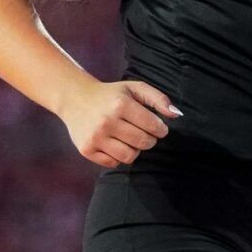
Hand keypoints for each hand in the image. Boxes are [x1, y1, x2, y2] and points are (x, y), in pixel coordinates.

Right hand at [58, 78, 179, 168]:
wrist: (75, 99)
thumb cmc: (110, 95)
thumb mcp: (134, 88)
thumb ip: (158, 98)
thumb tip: (177, 114)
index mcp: (120, 105)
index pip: (153, 126)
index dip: (160, 129)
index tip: (158, 128)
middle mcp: (107, 121)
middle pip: (143, 143)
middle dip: (149, 140)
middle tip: (143, 133)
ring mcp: (95, 137)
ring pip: (129, 156)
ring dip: (135, 150)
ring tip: (129, 139)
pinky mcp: (86, 149)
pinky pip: (113, 162)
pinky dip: (118, 156)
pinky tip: (114, 143)